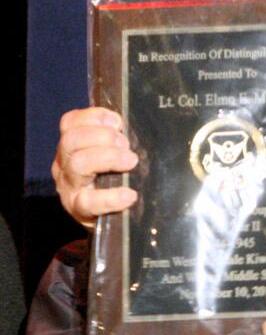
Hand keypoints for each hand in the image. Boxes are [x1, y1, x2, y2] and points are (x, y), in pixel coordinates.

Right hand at [51, 107, 138, 227]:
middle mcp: (65, 163)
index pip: (70, 122)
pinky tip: (129, 195)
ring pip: (77, 164)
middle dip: (103, 136)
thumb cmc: (114, 179)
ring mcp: (69, 187)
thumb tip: (130, 126)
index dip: (94, 117)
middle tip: (126, 145)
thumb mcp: (112, 153)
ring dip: (108, 158)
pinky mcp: (78, 210)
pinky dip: (111, 197)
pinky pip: (89, 201)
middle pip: (71, 140)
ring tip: (130, 162)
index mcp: (72, 146)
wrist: (108, 218)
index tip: (118, 122)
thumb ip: (116, 139)